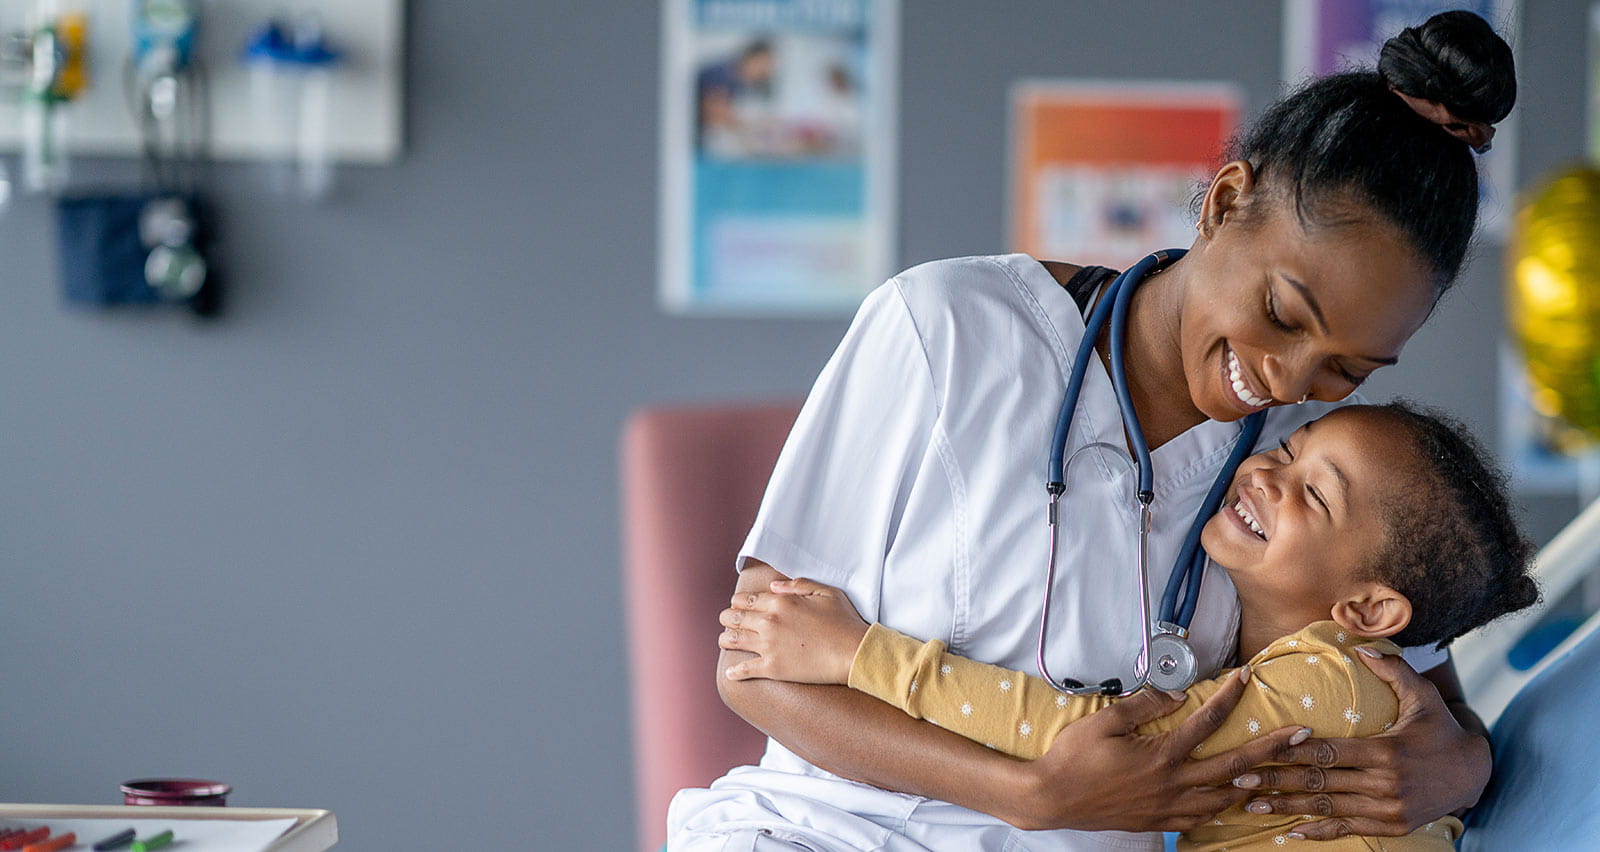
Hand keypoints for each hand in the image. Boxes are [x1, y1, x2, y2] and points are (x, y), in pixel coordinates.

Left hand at [718, 577, 869, 684]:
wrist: (854, 652)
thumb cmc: (844, 621)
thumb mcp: (825, 592)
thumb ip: (797, 585)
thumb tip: (773, 585)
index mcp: (780, 602)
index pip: (746, 599)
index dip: (738, 602)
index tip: (737, 606)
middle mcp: (769, 622)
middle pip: (734, 617)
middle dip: (727, 618)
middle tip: (727, 621)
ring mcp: (768, 646)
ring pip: (732, 640)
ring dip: (725, 639)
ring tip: (725, 641)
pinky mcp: (772, 668)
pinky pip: (744, 669)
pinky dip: (734, 672)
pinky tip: (730, 673)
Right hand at [1009, 667, 1312, 831]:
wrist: (1051, 799)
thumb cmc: (1072, 757)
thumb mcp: (1103, 721)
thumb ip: (1143, 706)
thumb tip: (1177, 693)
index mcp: (1161, 755)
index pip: (1206, 721)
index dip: (1229, 697)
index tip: (1246, 677)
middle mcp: (1173, 784)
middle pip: (1234, 766)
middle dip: (1271, 749)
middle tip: (1301, 735)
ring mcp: (1168, 807)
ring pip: (1224, 799)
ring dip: (1252, 783)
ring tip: (1275, 771)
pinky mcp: (1158, 822)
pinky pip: (1201, 817)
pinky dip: (1221, 808)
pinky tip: (1229, 799)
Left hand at [1232, 649, 1490, 840]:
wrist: (1475, 774)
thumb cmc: (1441, 729)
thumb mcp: (1423, 697)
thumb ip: (1392, 670)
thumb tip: (1362, 646)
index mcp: (1386, 751)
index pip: (1329, 752)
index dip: (1293, 752)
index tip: (1260, 748)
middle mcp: (1385, 784)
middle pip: (1320, 783)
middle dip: (1276, 781)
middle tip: (1239, 779)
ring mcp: (1388, 809)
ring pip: (1327, 809)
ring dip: (1287, 808)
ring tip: (1252, 807)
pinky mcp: (1391, 826)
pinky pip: (1347, 829)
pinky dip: (1318, 831)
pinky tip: (1290, 830)